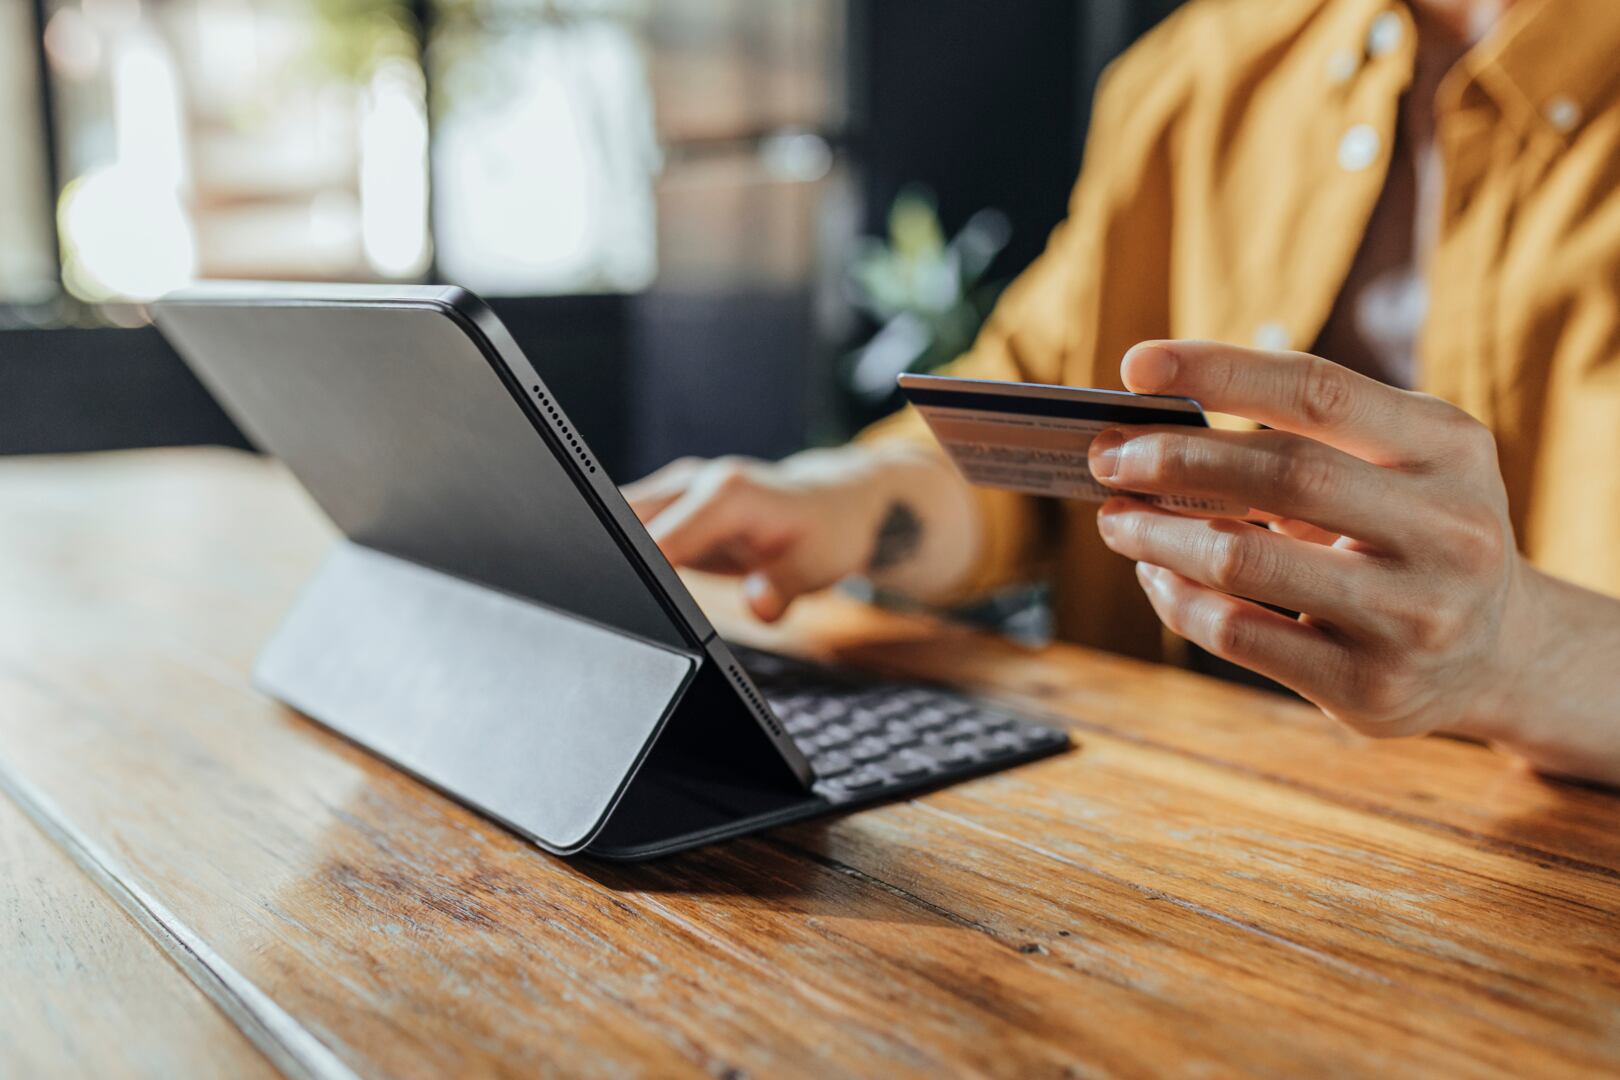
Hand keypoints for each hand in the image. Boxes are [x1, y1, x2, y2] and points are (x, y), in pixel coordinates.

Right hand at [624, 446, 979, 621]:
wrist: (831, 504)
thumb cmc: (824, 534)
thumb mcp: (817, 568)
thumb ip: (783, 589)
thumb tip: (758, 606)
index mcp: (728, 494)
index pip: (662, 535)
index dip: (639, 568)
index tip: (622, 599)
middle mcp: (695, 482)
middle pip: (624, 518)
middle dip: (607, 557)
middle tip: (602, 605)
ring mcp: (678, 490)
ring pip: (618, 517)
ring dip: (607, 552)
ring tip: (604, 596)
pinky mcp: (670, 505)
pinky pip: (629, 525)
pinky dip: (618, 550)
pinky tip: (617, 583)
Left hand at [1087, 340, 1532, 739]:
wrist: (1498, 655)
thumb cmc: (1414, 534)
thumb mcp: (1400, 465)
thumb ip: (1304, 436)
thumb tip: (1154, 426)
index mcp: (1449, 448)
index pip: (1318, 391)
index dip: (1219, 371)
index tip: (1137, 367)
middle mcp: (1448, 531)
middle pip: (1278, 473)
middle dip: (1171, 459)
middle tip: (1108, 457)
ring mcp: (1413, 617)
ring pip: (1243, 559)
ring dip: (1156, 532)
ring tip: (1117, 517)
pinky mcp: (1369, 688)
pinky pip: (1237, 632)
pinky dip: (1177, 597)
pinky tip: (1157, 575)